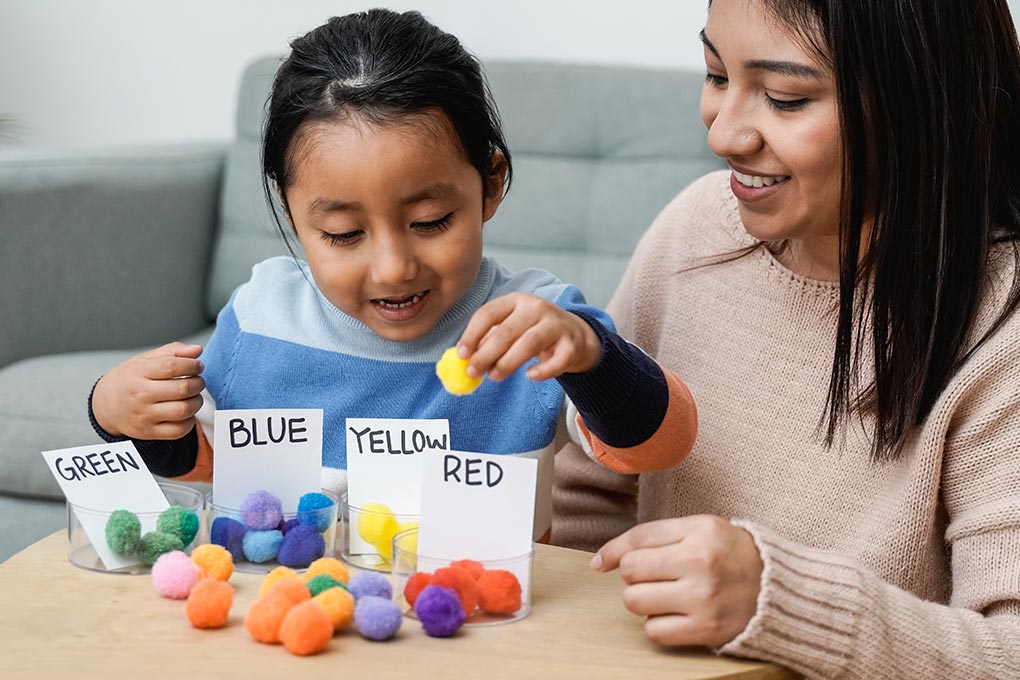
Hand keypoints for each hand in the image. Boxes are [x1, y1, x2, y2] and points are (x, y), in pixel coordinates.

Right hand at [91, 342, 204, 439]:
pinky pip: (179, 430)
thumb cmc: (131, 379)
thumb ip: (173, 351)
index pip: (172, 366)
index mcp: (138, 373)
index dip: (192, 365)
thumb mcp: (146, 359)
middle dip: (198, 383)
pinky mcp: (149, 432)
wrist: (106, 406)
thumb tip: (197, 350)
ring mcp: (144, 415)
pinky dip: (189, 421)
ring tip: (193, 396)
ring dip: (196, 401)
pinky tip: (186, 413)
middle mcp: (140, 395)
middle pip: (182, 389)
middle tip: (198, 381)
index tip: (198, 366)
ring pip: (183, 410)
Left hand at [457, 292, 600, 380]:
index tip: (461, 354)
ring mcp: (556, 324)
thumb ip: (490, 340)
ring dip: (508, 362)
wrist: (574, 334)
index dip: (472, 334)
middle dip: (486, 354)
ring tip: (494, 377)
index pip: (489, 313)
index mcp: (515, 300)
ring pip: (529, 343)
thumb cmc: (533, 331)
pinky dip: (544, 370)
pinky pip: (559, 359)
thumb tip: (465, 359)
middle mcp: (536, 308)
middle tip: (473, 372)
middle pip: (507, 331)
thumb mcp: (511, 327)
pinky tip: (530, 376)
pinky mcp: (572, 343)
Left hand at [592, 515, 762, 647]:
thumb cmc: (731, 555)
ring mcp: (703, 597)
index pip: (637, 538)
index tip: (601, 563)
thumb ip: (655, 536)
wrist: (777, 589)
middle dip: (635, 575)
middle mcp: (700, 562)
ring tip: (665, 596)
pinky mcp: (706, 629)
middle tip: (655, 577)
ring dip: (642, 600)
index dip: (612, 551)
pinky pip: (654, 631)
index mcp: (699, 531)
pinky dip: (658, 625)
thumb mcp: (701, 529)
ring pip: (635, 601)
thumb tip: (602, 561)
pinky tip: (676, 615)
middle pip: (631, 570)